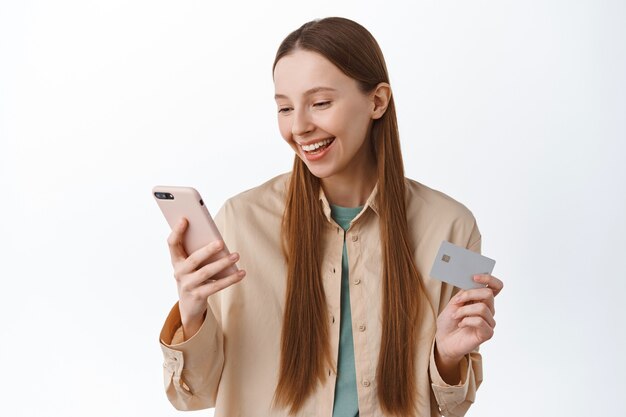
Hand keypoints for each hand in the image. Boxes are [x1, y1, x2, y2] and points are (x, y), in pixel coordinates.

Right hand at [167, 217, 245, 338]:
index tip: (184, 219)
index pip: (172, 244)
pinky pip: (216, 286)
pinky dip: (230, 279)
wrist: (189, 306)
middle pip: (194, 259)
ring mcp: (187, 285)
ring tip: (236, 255)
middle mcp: (179, 272)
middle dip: (208, 250)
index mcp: (176, 260)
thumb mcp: (192, 265)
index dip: (177, 231)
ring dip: (223, 263)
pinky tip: (241, 273)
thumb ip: (198, 251)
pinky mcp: (198, 296)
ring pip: (206, 272)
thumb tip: (218, 240)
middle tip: (221, 242)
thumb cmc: (193, 277)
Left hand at [435, 274, 503, 377]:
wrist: (443, 339)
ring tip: (455, 316)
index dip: (489, 279)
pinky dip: (467, 321)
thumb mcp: (455, 302)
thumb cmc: (449, 321)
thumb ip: (465, 293)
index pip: (496, 286)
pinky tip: (461, 324)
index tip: (474, 277)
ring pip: (482, 308)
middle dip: (469, 295)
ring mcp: (489, 322)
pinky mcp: (487, 333)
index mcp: (482, 300)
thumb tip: (472, 282)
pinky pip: (480, 321)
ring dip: (464, 311)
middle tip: (456, 302)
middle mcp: (489, 310)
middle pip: (488, 294)